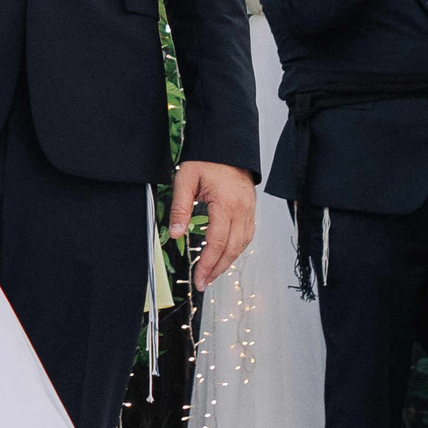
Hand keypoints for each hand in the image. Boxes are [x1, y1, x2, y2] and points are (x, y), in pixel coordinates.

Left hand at [168, 161, 257, 290]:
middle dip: (217, 269)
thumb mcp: (186, 179)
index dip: (207, 264)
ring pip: (242, 245)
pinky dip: (236, 249)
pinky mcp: (250, 209)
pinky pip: (247, 235)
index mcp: (226, 204)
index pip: (217, 243)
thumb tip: (176, 234)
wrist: (227, 144)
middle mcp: (242, 210)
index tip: (198, 278)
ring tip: (212, 274)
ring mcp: (249, 210)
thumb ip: (180, 207)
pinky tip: (226, 255)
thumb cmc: (207, 159)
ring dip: (228, 262)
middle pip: (232, 249)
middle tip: (204, 283)